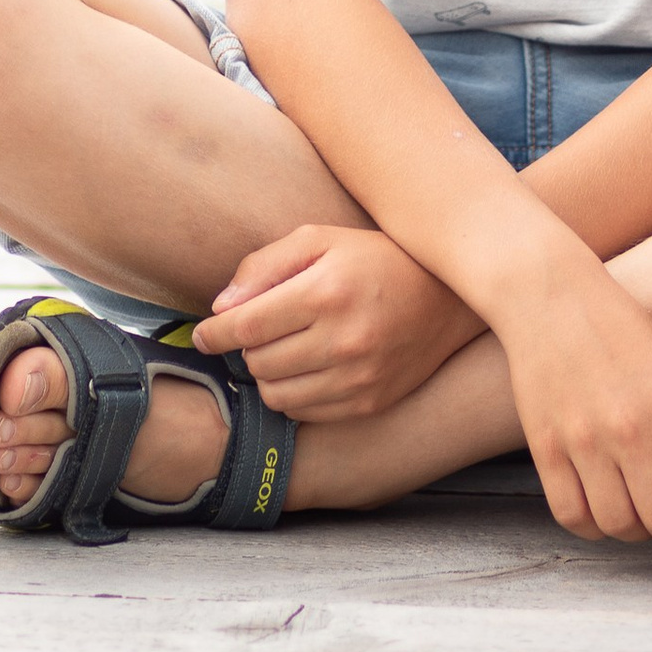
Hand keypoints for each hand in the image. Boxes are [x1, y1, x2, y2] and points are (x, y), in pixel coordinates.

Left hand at [197, 222, 481, 417]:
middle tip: (257, 329)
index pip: (246, 325)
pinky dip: (293, 394)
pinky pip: (305, 412)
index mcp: (326, 291)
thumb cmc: (374, 258)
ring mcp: (358, 377)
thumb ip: (265, 266)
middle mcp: (343, 339)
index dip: (214, 333)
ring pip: (277, 394)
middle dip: (246, 347)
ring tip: (281, 348)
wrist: (447, 296)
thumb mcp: (320, 239)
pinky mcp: (369, 402)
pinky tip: (306, 368)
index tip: (203, 334)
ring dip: (267, 373)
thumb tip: (221, 307)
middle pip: (258, 362)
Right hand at [492, 246, 651, 554]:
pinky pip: (573, 515)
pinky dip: (594, 528)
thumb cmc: (619, 328)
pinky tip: (605, 512)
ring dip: (639, 535)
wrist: (550, 294)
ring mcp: (585, 440)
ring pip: (621, 526)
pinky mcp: (546, 448)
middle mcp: (634, 427)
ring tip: (645, 519)